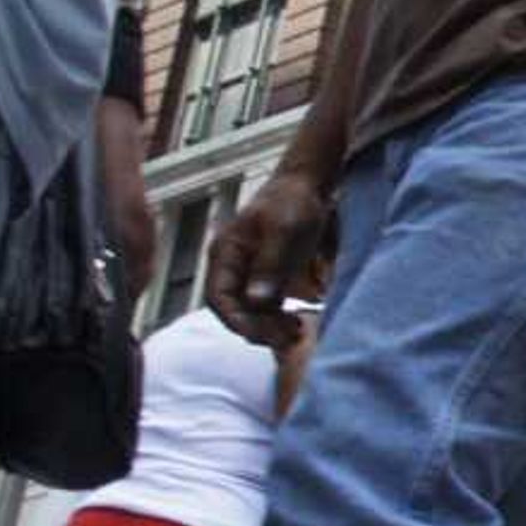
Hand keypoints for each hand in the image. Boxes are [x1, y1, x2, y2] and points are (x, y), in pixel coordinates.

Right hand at [209, 169, 334, 348]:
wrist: (307, 187)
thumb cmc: (292, 201)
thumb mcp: (284, 229)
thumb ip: (271, 263)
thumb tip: (256, 299)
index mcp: (225, 254)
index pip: (218, 297)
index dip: (236, 320)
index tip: (259, 335)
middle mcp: (231, 267)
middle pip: (234, 311)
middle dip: (258, 329)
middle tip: (288, 338)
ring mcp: (249, 274)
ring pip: (251, 313)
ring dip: (270, 329)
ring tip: (297, 333)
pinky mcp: (267, 278)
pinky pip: (266, 308)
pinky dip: (278, 320)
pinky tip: (298, 324)